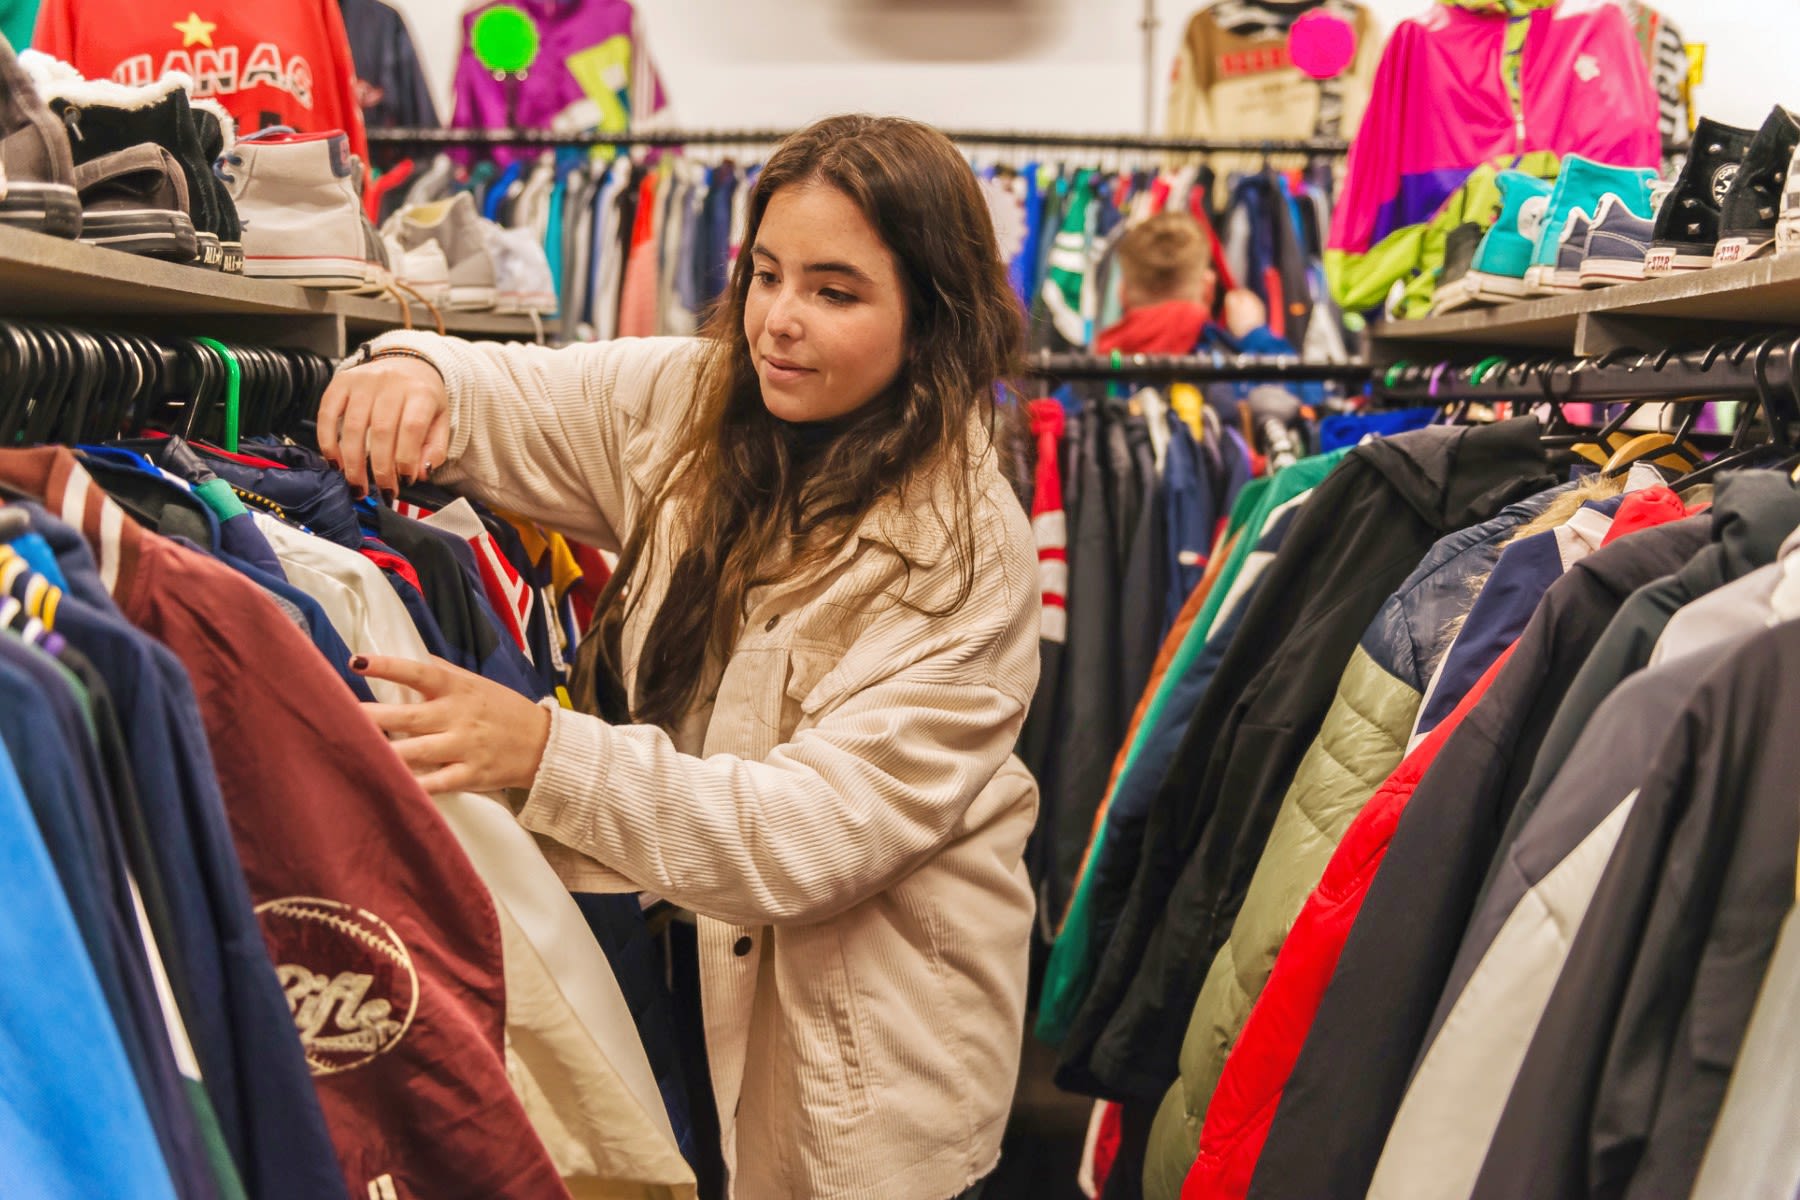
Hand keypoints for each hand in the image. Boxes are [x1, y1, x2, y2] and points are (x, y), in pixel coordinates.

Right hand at [317, 355, 449, 498]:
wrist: (407, 363)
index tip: (405, 481)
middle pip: (381, 431)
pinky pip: (327, 414)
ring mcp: (363, 381)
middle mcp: (390, 383)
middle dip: (380, 469)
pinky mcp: (340, 382)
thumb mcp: (440, 420)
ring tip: (357, 486)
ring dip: (352, 463)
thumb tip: (421, 473)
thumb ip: (434, 449)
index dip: (406, 459)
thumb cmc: (422, 398)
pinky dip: (328, 442)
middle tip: (382, 492)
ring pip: (353, 427)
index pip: (411, 428)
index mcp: (420, 392)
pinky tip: (335, 463)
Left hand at [353, 654, 552, 795]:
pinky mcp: (470, 775)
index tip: (356, 661)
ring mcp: (464, 747)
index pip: (418, 672)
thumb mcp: (476, 684)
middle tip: (335, 714)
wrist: (544, 744)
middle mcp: (457, 716)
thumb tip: (409, 657)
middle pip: (407, 715)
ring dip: (384, 753)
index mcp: (457, 689)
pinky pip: (437, 782)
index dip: (387, 666)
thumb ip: (442, 673)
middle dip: (371, 716)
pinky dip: (414, 787)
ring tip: (350, 753)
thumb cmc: (504, 710)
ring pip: (417, 751)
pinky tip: (389, 788)